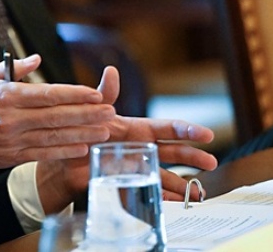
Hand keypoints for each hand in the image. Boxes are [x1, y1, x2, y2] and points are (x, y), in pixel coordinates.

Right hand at [0, 55, 114, 205]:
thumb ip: (9, 69)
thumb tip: (36, 59)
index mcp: (3, 96)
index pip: (47, 94)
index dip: (74, 94)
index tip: (95, 93)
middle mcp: (10, 119)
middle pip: (57, 116)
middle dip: (87, 114)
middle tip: (111, 111)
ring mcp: (11, 140)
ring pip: (55, 136)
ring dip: (83, 133)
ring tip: (106, 129)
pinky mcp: (11, 157)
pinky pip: (43, 153)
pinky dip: (65, 151)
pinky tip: (83, 147)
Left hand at [37, 66, 217, 212]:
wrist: (61, 159)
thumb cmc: (78, 131)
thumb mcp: (92, 111)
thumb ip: (105, 94)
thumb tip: (112, 70)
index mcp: (137, 129)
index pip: (168, 128)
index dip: (188, 130)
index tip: (207, 135)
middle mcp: (142, 148)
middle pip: (174, 152)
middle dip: (194, 157)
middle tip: (211, 162)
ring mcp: (137, 167)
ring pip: (166, 174)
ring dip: (184, 183)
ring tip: (200, 192)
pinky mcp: (128, 184)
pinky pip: (149, 191)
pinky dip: (164, 197)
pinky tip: (177, 202)